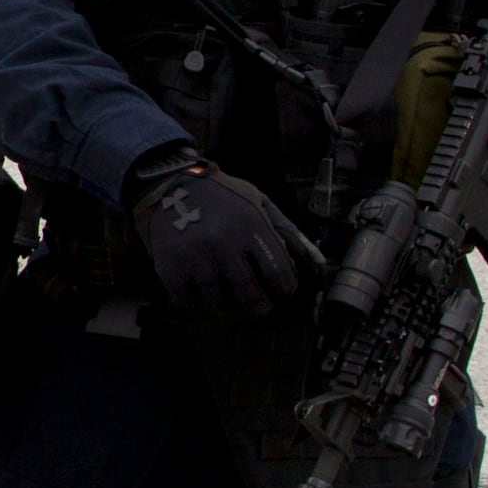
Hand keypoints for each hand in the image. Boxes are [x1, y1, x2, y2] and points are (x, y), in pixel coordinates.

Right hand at [126, 146, 318, 316]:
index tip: (278, 290)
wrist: (169, 182)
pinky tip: (200, 290)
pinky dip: (197, 301)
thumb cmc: (222, 194)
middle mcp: (224, 242)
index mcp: (250, 226)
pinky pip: (190, 301)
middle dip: (259, 305)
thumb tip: (318, 261)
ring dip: (226, 304)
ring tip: (226, 294)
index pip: (279, 276)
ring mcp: (195, 256)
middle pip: (250, 295)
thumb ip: (287, 231)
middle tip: (257, 304)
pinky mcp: (170, 266)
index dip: (283, 289)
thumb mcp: (259, 201)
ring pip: (219, 302)